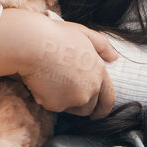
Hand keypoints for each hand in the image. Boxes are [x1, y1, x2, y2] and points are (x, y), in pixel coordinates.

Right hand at [0, 9, 116, 116]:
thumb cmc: (56, 35)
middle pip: (88, 107)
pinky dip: (48, 99)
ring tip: (53, 82)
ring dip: (66, 102)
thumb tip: (115, 57)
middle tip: (66, 90)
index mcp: (99, 72)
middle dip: (80, 104)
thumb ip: (102, 45)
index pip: (108, 99)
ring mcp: (74, 99)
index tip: (97, 113)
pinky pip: (54, 106)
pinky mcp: (56, 105)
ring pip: (71, 109)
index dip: (103, 109)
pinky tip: (42, 82)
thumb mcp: (83, 33)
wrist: (31, 45)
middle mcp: (90, 89)